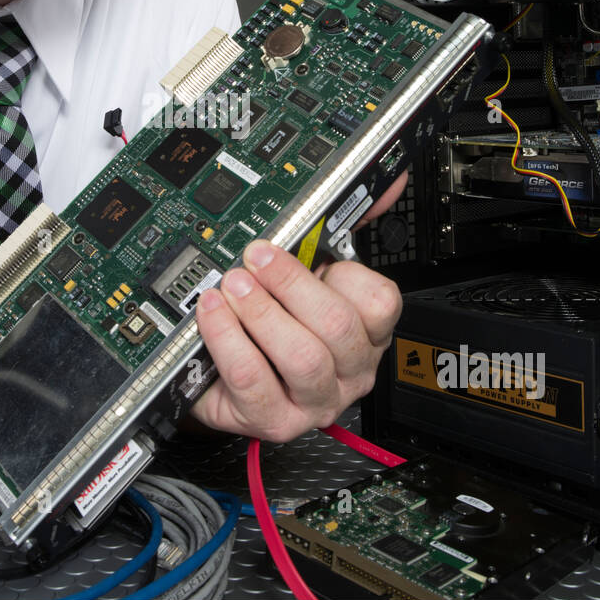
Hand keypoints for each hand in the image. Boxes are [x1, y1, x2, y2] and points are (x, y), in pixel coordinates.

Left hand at [190, 173, 405, 441]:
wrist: (225, 379)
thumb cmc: (273, 325)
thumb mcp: (309, 274)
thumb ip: (342, 226)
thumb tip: (386, 178)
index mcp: (366, 332)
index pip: (379, 302)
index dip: (342, 271)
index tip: (301, 242)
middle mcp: (348, 370)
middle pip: (337, 328)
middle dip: (291, 284)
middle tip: (255, 258)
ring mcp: (313, 401)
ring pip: (302, 357)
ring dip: (262, 313)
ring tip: (233, 285)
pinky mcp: (273, 420)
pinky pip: (253, 379)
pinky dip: (229, 340)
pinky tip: (213, 313)